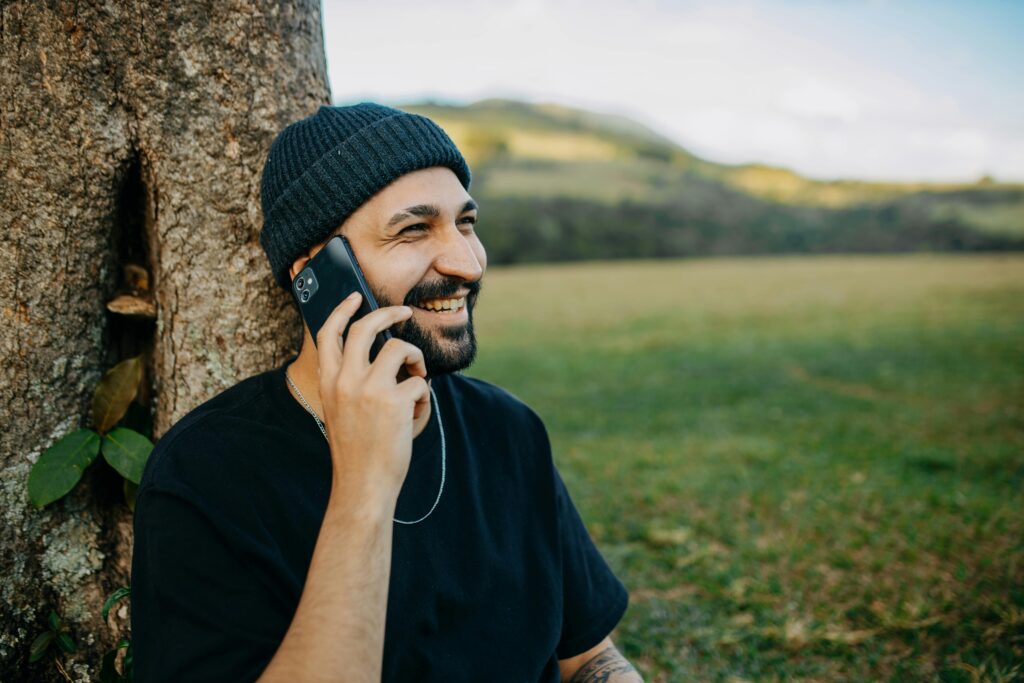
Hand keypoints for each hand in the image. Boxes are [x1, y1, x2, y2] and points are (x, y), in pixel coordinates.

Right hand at [316, 292, 430, 508]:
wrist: (363, 484)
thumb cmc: (357, 449)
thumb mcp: (340, 409)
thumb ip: (352, 380)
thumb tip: (384, 350)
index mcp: (328, 381)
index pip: (329, 333)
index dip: (342, 310)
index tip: (356, 298)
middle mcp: (345, 379)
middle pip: (366, 327)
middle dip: (389, 313)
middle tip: (405, 313)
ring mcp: (370, 388)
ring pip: (399, 348)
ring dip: (415, 358)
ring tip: (417, 377)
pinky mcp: (395, 400)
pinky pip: (420, 382)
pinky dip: (423, 397)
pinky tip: (415, 417)